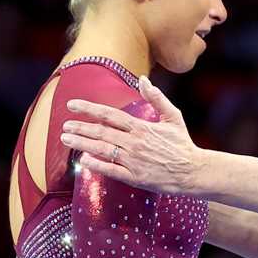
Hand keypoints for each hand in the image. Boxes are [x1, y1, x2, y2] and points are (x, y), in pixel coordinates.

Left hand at [61, 76, 203, 193]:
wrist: (194, 172)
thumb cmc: (183, 144)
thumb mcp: (173, 117)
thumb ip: (157, 98)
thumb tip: (143, 79)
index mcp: (142, 127)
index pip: (110, 115)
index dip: (89, 109)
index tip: (72, 105)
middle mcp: (135, 143)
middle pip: (101, 132)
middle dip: (79, 128)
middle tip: (64, 126)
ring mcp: (133, 161)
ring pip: (102, 150)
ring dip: (81, 144)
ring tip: (66, 139)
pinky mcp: (135, 178)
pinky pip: (111, 170)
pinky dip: (96, 165)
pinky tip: (83, 161)